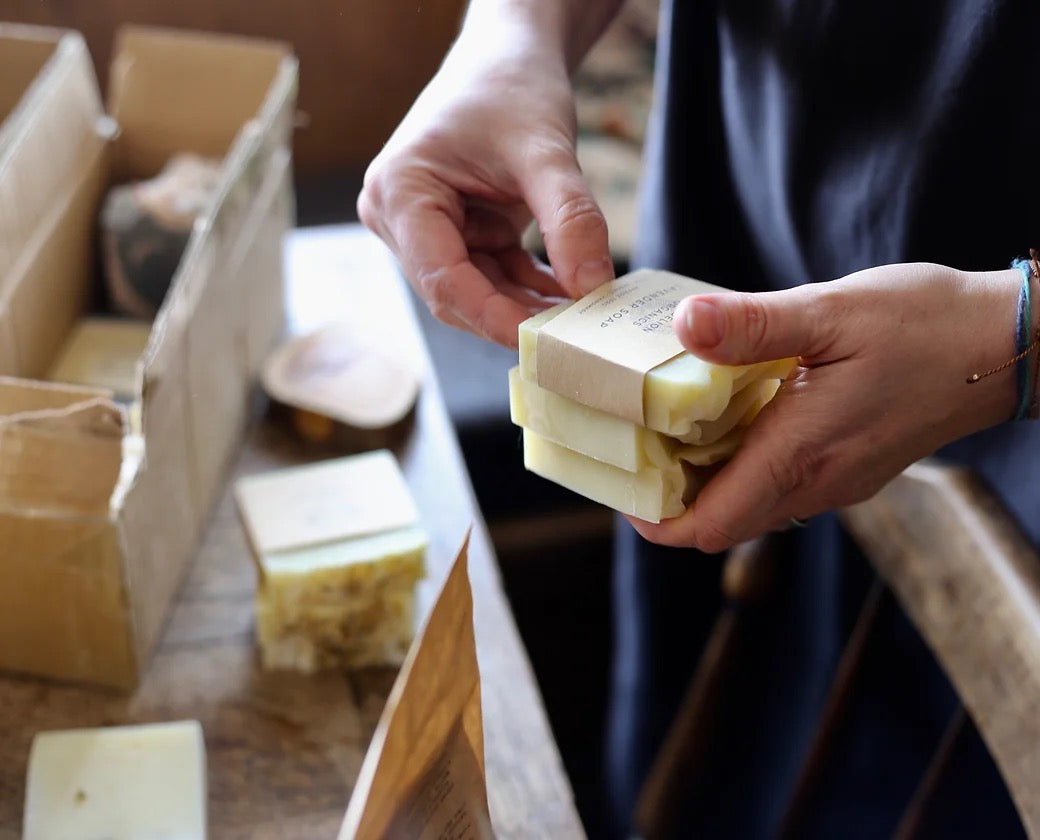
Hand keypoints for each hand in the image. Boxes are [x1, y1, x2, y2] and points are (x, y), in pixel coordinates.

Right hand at [357, 26, 613, 347]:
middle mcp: (398, 218)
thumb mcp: (546, 151)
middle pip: (456, 293)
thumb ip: (570, 219)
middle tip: (574, 335)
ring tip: (582, 314)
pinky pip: (492, 275)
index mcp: (398, 194)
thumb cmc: (512, 86)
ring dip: (527, 304)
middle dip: (514, 315)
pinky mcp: (455, 233)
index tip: (547, 339)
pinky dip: (530, 285)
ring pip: (477, 290)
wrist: (509, 54)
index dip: (494, 316)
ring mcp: (425, 229)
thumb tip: (592, 287)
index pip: (443, 279)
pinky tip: (571, 292)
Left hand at [628, 263, 1021, 551]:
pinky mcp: (850, 466)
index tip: (619, 484)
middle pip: (720, 519)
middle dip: (669, 495)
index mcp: (800, 455)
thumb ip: (753, 324)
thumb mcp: (831, 312)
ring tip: (672, 422)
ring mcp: (836, 481)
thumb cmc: (927, 325)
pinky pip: (780, 483)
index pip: (706, 525)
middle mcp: (815, 484)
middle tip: (635, 441)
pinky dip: (743, 461)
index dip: (652, 518)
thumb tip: (684, 324)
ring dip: (705, 477)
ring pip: (750, 503)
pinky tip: (733, 410)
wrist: (1006, 347)